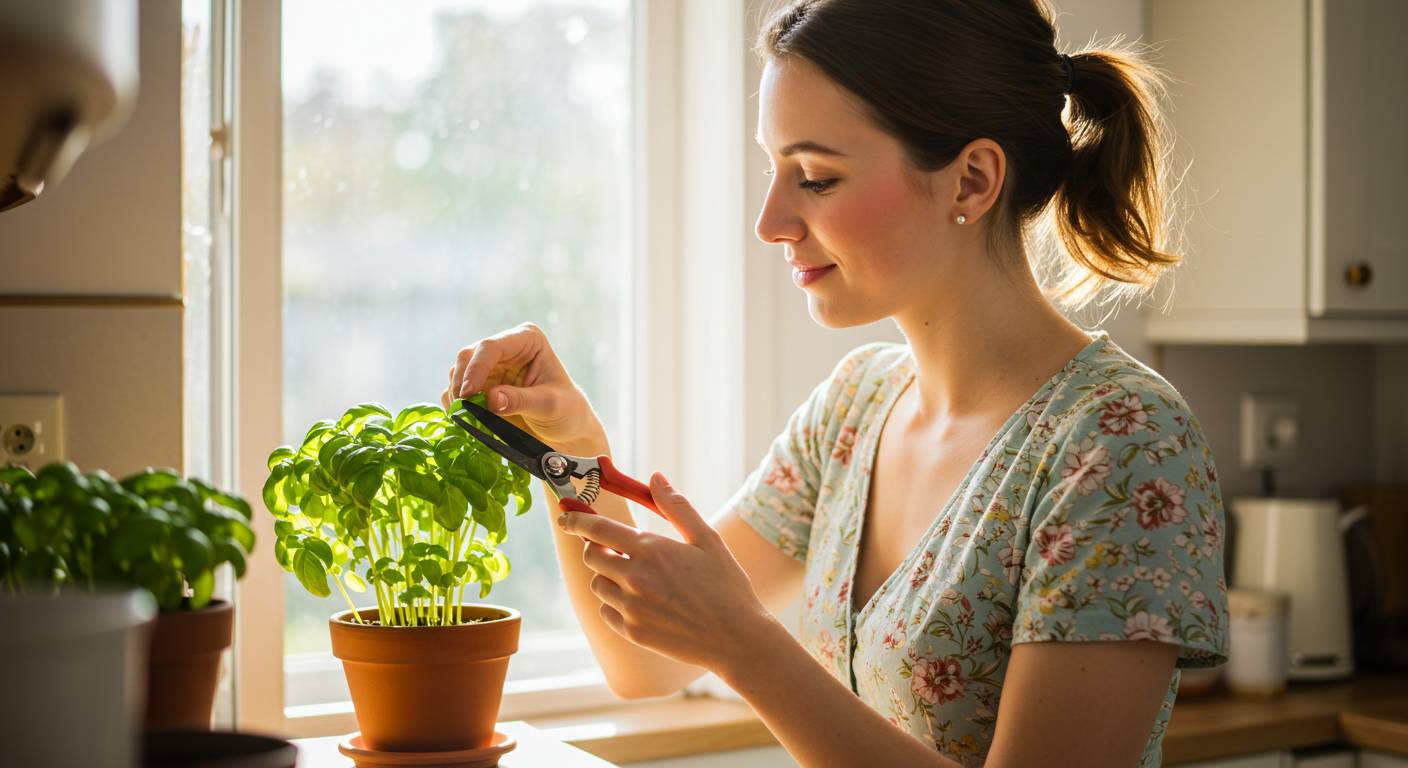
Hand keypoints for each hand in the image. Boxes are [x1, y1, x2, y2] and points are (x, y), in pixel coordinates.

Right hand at [443, 322, 607, 450]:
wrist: (565, 429)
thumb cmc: (566, 410)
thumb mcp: (550, 406)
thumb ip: (521, 400)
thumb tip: (491, 399)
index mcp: (526, 339)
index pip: (491, 346)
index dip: (476, 368)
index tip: (468, 394)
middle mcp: (504, 348)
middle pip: (468, 356)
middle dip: (461, 383)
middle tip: (462, 411)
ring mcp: (490, 366)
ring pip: (458, 373)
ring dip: (457, 396)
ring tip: (468, 419)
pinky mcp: (480, 385)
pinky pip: (456, 391)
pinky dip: (456, 406)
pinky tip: (467, 421)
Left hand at [556, 472, 776, 673]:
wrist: (736, 639)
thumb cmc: (726, 586)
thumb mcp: (707, 539)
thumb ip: (676, 507)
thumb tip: (655, 476)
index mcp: (650, 549)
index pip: (597, 529)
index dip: (577, 520)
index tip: (567, 516)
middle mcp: (634, 578)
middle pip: (592, 556)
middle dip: (597, 547)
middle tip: (615, 548)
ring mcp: (631, 608)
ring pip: (598, 584)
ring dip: (607, 576)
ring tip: (635, 577)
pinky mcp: (632, 632)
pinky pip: (606, 611)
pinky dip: (614, 603)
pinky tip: (639, 601)